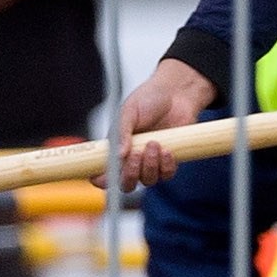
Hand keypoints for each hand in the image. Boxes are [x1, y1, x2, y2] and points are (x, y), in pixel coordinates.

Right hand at [110, 57, 216, 188]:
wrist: (176, 93)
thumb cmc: (149, 99)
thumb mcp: (129, 111)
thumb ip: (121, 132)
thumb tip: (118, 155)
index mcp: (116, 147)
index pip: (103, 172)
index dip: (100, 179)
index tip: (101, 176)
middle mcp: (132, 158)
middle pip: (126, 183)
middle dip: (129, 174)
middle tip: (135, 155)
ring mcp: (150, 162)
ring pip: (147, 180)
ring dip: (150, 165)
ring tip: (154, 143)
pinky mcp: (168, 161)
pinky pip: (166, 175)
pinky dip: (166, 165)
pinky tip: (167, 149)